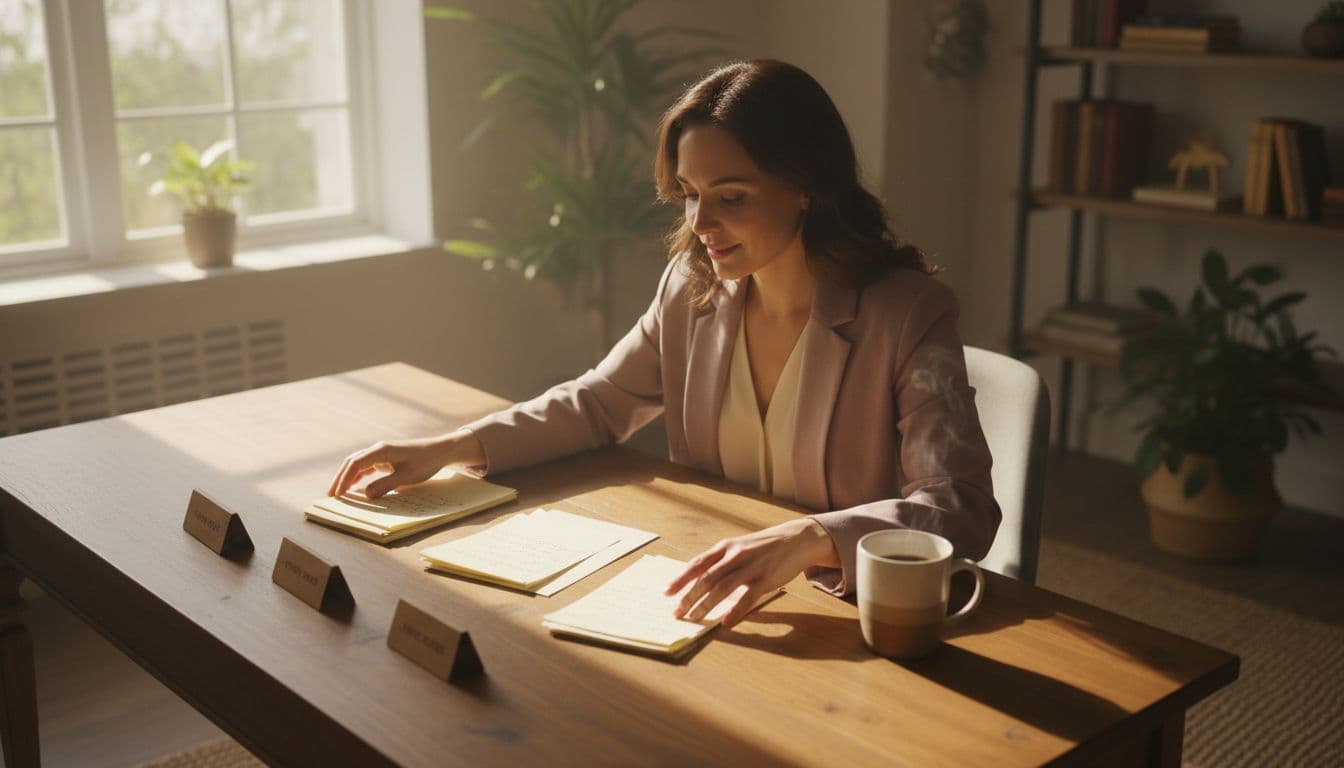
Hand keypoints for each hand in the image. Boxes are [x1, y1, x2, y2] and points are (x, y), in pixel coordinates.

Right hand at [326, 430, 484, 498]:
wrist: (440, 451)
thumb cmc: (425, 462)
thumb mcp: (406, 477)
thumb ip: (385, 485)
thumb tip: (366, 495)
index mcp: (381, 451)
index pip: (355, 464)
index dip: (344, 479)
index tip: (337, 493)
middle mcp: (378, 450)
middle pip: (352, 462)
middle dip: (340, 478)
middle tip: (330, 495)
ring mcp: (381, 454)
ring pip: (358, 465)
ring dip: (347, 477)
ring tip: (338, 493)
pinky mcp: (386, 459)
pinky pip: (367, 467)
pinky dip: (358, 477)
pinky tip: (354, 488)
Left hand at [664, 518, 839, 628]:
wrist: (796, 538)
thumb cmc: (764, 546)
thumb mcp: (740, 547)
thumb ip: (722, 562)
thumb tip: (701, 581)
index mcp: (726, 547)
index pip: (697, 564)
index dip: (681, 579)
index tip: (667, 593)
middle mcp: (735, 555)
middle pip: (707, 578)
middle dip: (689, 597)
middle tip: (678, 613)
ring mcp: (751, 566)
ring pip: (723, 587)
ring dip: (706, 605)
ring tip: (695, 619)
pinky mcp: (767, 578)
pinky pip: (748, 597)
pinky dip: (735, 611)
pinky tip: (725, 622)